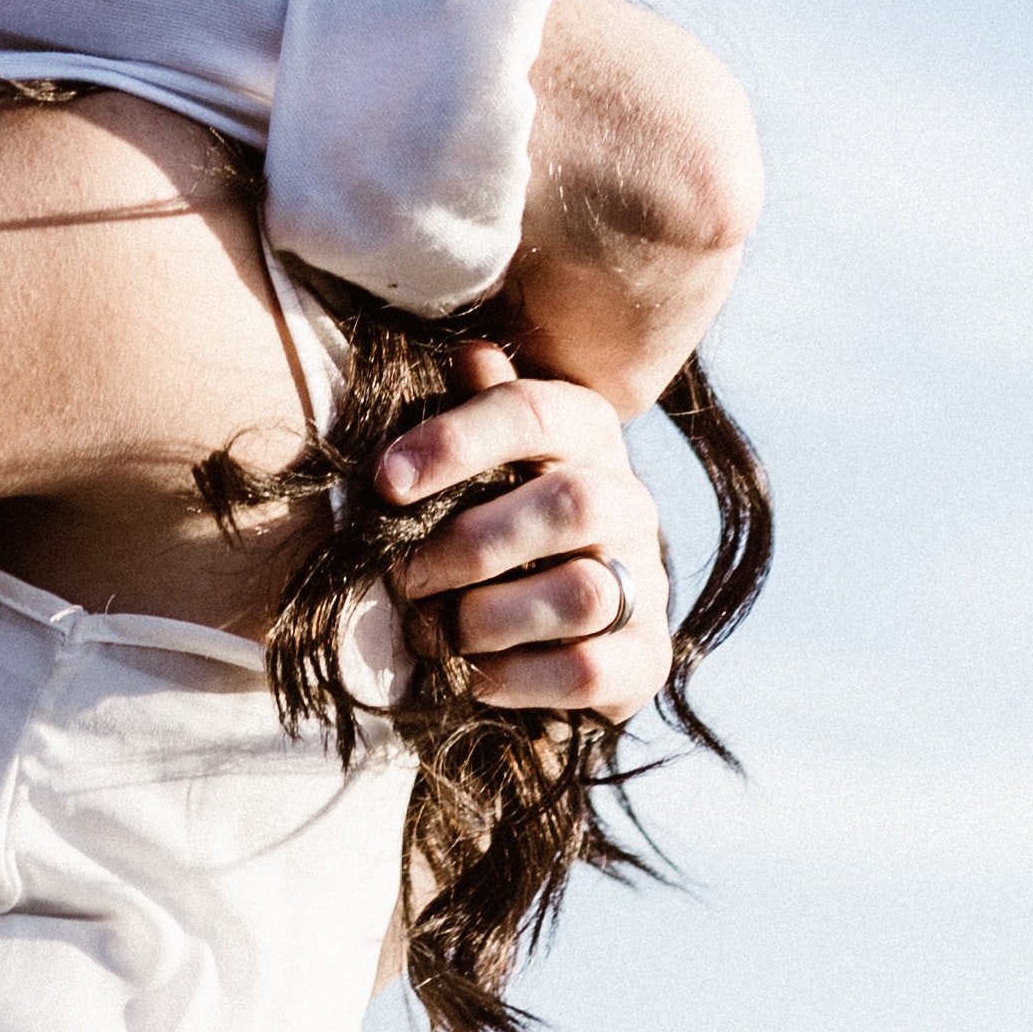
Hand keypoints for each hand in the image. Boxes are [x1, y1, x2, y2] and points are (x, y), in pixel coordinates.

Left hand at [377, 344, 674, 715]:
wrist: (551, 621)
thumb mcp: (477, 456)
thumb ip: (472, 409)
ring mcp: (646, 579)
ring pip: (583, 593)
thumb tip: (469, 353)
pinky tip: (472, 676)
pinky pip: (590, 670)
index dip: (454, 441)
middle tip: (403, 577)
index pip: (531, 411)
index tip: (385, 482)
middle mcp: (628, 499)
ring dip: (488, 619)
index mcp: (584, 430)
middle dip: (470, 545)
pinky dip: (517, 678)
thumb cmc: (491, 513)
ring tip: (433, 633)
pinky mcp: (647, 656)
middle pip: (570, 503)